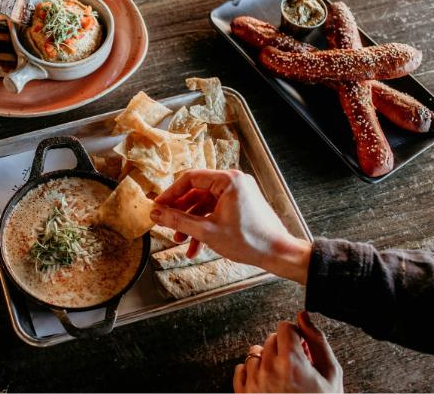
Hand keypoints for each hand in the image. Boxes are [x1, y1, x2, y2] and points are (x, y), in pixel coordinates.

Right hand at [150, 169, 311, 283]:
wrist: (277, 254)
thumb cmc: (249, 240)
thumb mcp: (206, 231)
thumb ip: (178, 220)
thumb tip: (156, 214)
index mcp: (228, 180)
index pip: (189, 179)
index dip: (170, 194)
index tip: (157, 206)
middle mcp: (233, 183)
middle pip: (195, 193)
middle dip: (180, 212)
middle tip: (165, 223)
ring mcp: (237, 194)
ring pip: (203, 205)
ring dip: (190, 223)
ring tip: (179, 240)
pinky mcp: (239, 206)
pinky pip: (214, 212)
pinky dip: (203, 226)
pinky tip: (194, 247)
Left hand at [233, 312, 343, 392]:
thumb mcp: (330, 374)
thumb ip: (317, 341)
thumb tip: (304, 317)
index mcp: (292, 362)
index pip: (285, 327)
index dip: (296, 336)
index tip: (301, 347)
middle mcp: (269, 369)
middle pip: (270, 339)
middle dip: (283, 348)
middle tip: (296, 366)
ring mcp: (254, 381)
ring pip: (255, 353)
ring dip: (267, 360)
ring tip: (283, 377)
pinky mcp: (243, 392)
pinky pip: (241, 369)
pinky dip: (252, 373)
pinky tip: (268, 384)